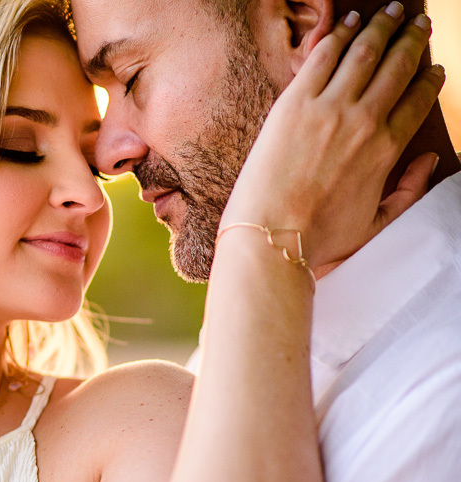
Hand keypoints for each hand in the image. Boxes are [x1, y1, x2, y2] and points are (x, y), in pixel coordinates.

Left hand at [221, 4, 445, 269]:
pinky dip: (340, 33)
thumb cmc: (318, 238)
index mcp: (387, 149)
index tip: (432, 67)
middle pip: (397, 67)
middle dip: (412, 40)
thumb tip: (430, 161)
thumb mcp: (376, 223)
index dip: (429, 79)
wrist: (270, 237)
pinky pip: (323, 56)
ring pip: (365, 52)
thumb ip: (409, 191)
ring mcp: (328, 108)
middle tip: (418, 23)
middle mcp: (364, 121)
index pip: (418, 100)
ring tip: (391, 11)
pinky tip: (349, 20)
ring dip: (381, 26)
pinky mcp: (293, 103)